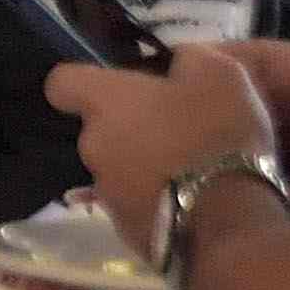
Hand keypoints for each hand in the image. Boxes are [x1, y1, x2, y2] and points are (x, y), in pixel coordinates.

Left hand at [46, 44, 276, 266]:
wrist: (227, 221)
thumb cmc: (217, 133)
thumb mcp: (219, 74)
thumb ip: (190, 59)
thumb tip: (179, 62)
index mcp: (106, 103)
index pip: (62, 83)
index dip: (82, 83)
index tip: (111, 87)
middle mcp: (94, 146)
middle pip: (99, 130)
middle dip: (128, 128)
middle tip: (173, 129)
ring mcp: (106, 193)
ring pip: (118, 169)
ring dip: (143, 166)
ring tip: (189, 169)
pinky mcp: (126, 230)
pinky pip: (136, 205)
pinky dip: (156, 200)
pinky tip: (191, 200)